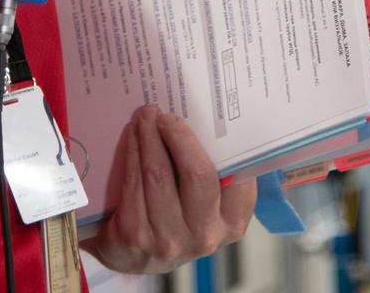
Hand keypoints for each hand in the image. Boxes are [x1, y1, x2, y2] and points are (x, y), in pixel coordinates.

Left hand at [83, 106, 256, 274]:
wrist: (134, 254)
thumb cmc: (178, 217)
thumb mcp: (207, 204)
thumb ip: (218, 174)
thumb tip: (213, 123)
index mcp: (231, 223)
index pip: (237, 179)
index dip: (220, 144)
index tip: (202, 118)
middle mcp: (204, 235)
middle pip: (197, 174)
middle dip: (179, 136)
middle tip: (166, 114)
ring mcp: (168, 239)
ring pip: (159, 173)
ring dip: (149, 137)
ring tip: (146, 117)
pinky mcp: (135, 235)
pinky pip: (134, 181)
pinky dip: (132, 152)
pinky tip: (132, 137)